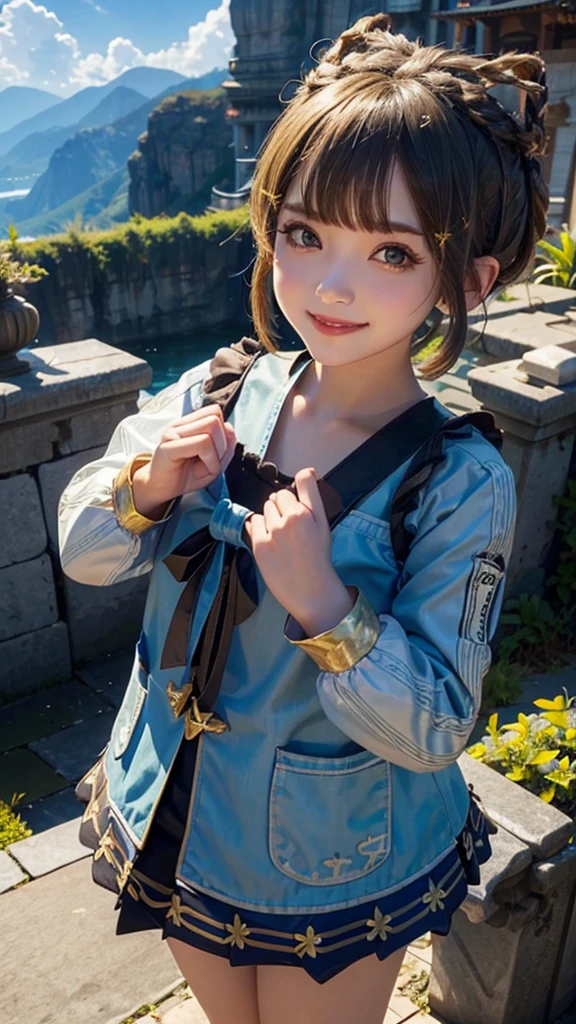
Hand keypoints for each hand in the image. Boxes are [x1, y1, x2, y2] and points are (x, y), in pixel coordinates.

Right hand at [132, 404, 236, 515]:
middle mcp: (180, 425)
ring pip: (212, 427)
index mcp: (189, 424)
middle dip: (222, 444)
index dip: (223, 432)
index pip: (215, 411)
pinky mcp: (169, 447)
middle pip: (215, 419)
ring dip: (217, 452)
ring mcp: (173, 433)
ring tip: (204, 465)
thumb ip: (226, 446)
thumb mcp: (214, 463)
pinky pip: (203, 444)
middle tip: (211, 461)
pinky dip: (211, 460)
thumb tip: (230, 428)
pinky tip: (201, 470)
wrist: (160, 489)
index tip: (216, 451)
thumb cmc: (185, 475)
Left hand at [245, 468, 353, 633]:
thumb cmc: (319, 556)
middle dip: (279, 510)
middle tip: (291, 531)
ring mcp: (270, 534)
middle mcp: (285, 521)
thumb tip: (307, 469)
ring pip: (262, 512)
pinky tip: (271, 544)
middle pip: (272, 500)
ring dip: (269, 520)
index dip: (290, 504)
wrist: (312, 591)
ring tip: (282, 540)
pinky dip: (258, 530)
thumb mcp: (322, 521)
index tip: (296, 517)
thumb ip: (311, 493)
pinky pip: (252, 525)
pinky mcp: (258, 547)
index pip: (285, 492)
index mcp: (303, 512)